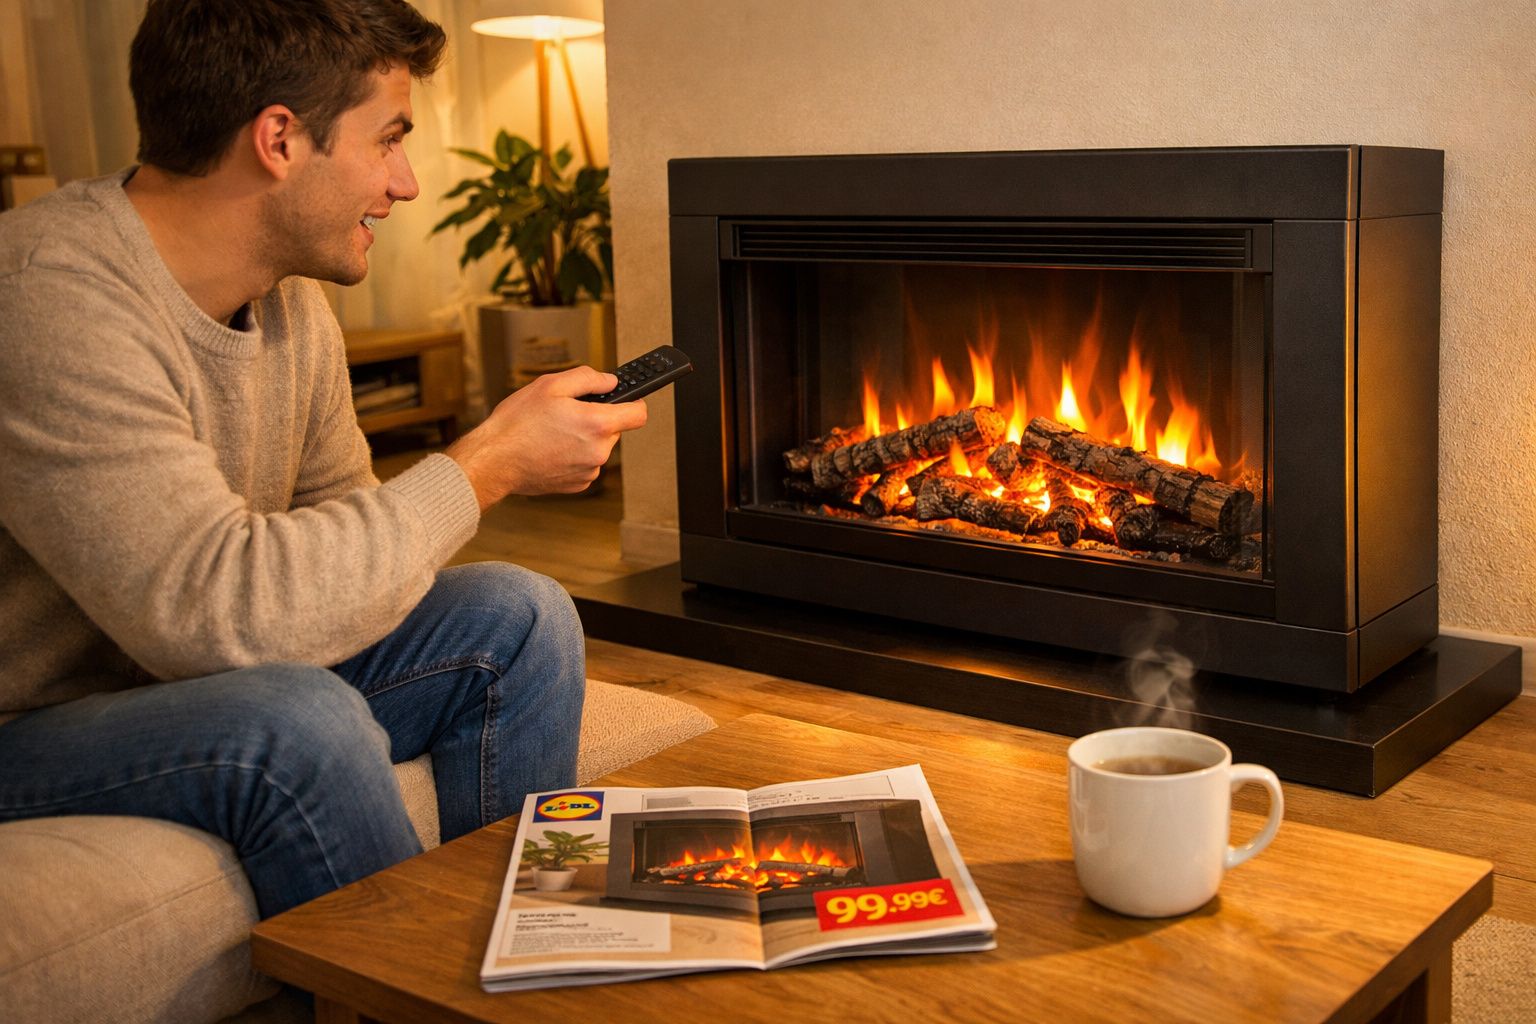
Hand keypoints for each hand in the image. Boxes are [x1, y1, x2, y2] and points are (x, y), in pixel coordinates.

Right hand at [446, 366, 648, 508]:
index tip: (626, 399)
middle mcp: (598, 452)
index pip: (639, 414)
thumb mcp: (551, 385)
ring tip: (553, 432)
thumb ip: (588, 378)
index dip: (634, 402)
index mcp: (597, 424)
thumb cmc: (517, 423)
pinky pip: (585, 464)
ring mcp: (589, 471)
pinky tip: (550, 448)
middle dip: (597, 419)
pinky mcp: (578, 485)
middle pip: (614, 429)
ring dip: (584, 438)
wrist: (494, 460)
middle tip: (568, 413)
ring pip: (598, 447)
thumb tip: (610, 381)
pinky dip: (573, 455)